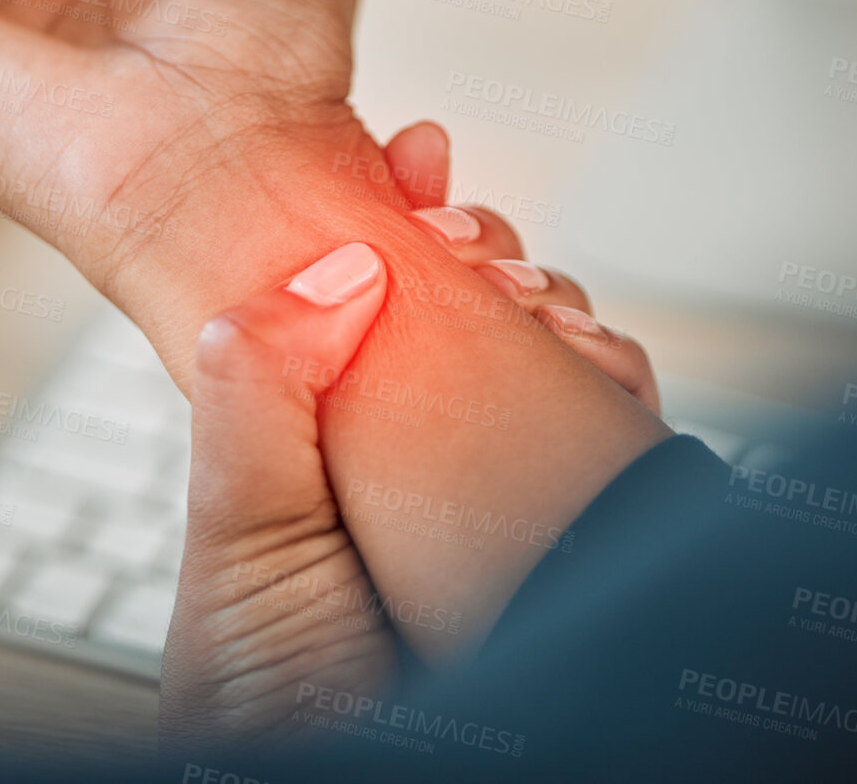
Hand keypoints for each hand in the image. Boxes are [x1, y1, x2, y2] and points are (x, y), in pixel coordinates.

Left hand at [161, 125, 666, 745]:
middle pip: (467, 300)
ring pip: (549, 345)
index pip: (364, 289)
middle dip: (488, 249)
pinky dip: (612, 373)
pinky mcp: (579, 515)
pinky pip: (610, 416)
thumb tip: (329, 264)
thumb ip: (260, 407)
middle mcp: (419, 442)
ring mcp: (502, 476)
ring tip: (540, 312)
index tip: (417, 151)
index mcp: (327, 430)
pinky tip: (595, 370)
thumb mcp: (243, 549)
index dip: (392, 210)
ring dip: (556, 305)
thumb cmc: (278, 705)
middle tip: (481, 242)